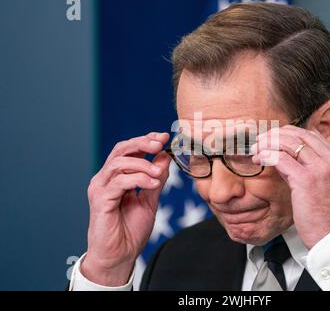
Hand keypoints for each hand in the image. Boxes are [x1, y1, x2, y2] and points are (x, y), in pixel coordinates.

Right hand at [81, 132, 170, 285]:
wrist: (120, 256)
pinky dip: (138, 179)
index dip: (145, 140)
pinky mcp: (100, 200)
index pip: (128, 150)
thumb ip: (156, 179)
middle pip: (121, 150)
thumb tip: (165, 157)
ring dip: (142, 164)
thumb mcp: (150, 200)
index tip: (163, 137)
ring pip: (119, 163)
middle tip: (160, 144)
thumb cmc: (131, 230)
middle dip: (142, 144)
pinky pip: (119, 181)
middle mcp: (105, 178)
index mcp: (116, 176)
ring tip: (158, 173)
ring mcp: (100, 188)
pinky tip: (152, 184)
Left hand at [252, 126, 329, 248]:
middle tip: (261, 141)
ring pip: (289, 143)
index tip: (274, 138)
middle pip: (300, 135)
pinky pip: (281, 158)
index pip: (312, 135)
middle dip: (276, 135)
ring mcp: (321, 169)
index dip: (289, 133)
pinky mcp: (306, 179)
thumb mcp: (325, 185)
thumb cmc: (324, 216)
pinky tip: (259, 159)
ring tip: (257, 149)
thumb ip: (312, 168)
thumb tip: (286, 155)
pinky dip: (267, 155)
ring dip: (268, 143)